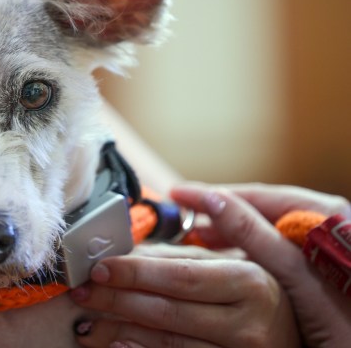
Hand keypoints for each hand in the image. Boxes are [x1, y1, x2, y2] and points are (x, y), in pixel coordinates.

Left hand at [70, 241, 298, 347]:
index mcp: (248, 283)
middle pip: (168, 312)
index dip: (135, 272)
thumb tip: (123, 252)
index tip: (98, 267)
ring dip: (119, 330)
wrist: (295, 334)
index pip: (180, 276)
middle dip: (116, 300)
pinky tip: (114, 344)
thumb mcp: (229, 265)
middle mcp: (248, 324)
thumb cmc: (252, 293)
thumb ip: (182, 256)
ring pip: (167, 343)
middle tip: (80, 292)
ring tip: (86, 320)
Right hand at [170, 182, 350, 347]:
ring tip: (199, 240)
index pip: (256, 194)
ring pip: (266, 229)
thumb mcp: (296, 275)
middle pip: (259, 209)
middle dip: (219, 214)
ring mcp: (322, 244)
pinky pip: (276, 247)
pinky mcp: (321, 265)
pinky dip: (249, 250)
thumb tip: (213, 200)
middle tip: (182, 221)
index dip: (213, 195)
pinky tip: (230, 259)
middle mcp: (323, 221)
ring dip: (231, 233)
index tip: (178, 194)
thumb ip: (255, 235)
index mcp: (323, 212)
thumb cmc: (347, 317)